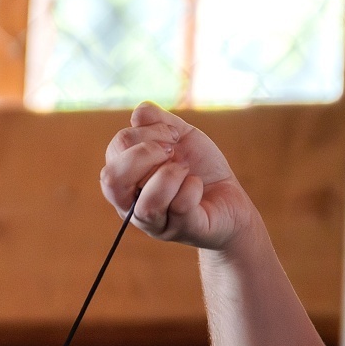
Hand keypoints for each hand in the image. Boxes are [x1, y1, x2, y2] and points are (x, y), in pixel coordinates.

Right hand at [99, 103, 257, 250]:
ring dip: (169, 175)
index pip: (115, 151)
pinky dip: (192, 187)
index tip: (172, 135)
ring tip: (185, 170)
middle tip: (172, 151)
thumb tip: (137, 115)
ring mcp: (156, 223)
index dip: (144, 133)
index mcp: (125, 179)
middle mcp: (131, 205)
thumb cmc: (199, 168)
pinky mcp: (184, 230)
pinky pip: (180, 208)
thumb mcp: (180, 137)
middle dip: (146, 153)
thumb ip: (157, 121)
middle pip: (113, 179)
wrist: (231, 197)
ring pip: (146, 204)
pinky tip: (198, 185)